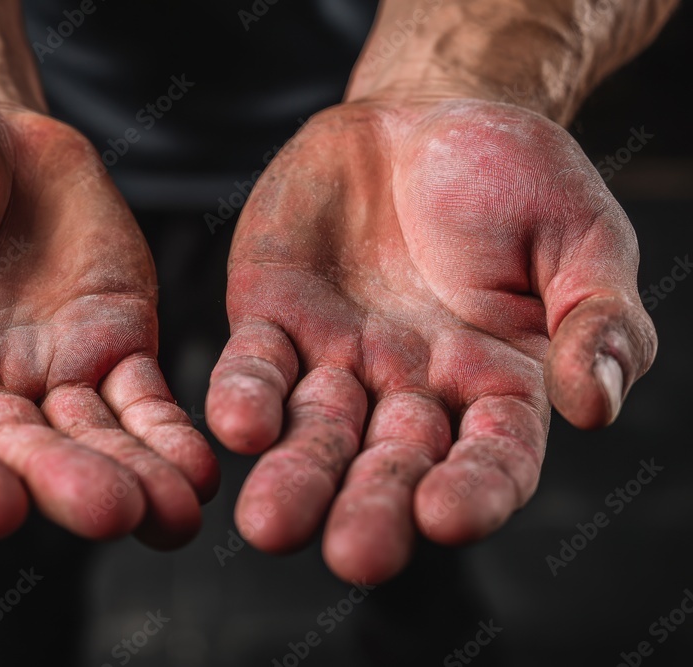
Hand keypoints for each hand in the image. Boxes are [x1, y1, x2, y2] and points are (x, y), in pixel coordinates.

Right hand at [0, 92, 217, 546]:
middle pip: (22, 453)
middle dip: (66, 483)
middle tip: (108, 510)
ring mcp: (53, 373)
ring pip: (94, 439)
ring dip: (134, 477)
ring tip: (173, 513)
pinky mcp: (114, 344)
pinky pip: (145, 400)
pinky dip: (170, 435)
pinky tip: (197, 471)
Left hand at [206, 98, 656, 581]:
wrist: (426, 116)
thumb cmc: (517, 179)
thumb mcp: (584, 239)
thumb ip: (598, 322)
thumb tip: (592, 405)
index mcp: (496, 384)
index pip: (491, 458)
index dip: (473, 491)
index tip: (446, 517)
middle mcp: (411, 389)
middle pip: (391, 464)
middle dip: (370, 508)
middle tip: (352, 555)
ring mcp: (337, 357)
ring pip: (314, 430)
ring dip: (294, 476)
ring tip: (270, 523)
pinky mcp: (275, 315)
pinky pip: (257, 364)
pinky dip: (246, 395)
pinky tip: (236, 425)